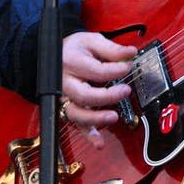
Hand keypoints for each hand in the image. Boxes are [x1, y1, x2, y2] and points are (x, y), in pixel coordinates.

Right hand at [60, 31, 136, 147]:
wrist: (53, 56)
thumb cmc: (74, 49)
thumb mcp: (91, 41)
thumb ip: (111, 49)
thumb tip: (130, 53)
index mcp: (71, 62)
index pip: (97, 71)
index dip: (116, 70)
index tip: (128, 66)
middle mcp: (65, 83)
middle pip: (85, 95)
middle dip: (107, 96)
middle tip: (125, 91)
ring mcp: (64, 98)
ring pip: (77, 114)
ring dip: (96, 119)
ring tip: (113, 117)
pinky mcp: (67, 109)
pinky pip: (76, 125)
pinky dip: (88, 135)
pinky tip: (99, 142)